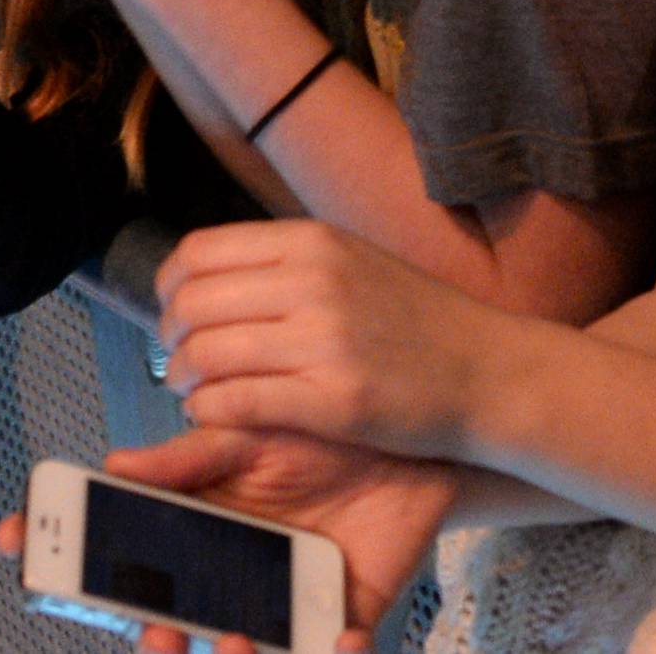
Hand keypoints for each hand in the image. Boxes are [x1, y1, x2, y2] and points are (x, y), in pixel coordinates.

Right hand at [0, 428, 444, 650]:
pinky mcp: (345, 619)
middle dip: (155, 638)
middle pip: (168, 625)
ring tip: (235, 639)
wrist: (411, 436)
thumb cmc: (321, 430)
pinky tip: (342, 637)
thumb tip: (116, 465)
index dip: (67, 561)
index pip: (119, 558)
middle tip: (157, 630)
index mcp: (194, 530)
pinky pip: (330, 652)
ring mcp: (283, 603)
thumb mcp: (254, 433)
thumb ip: (191, 457)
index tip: (22, 544)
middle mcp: (228, 578)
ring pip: (241, 652)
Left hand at [155, 219, 503, 455]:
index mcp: (314, 241)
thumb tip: (205, 280)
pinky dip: (210, 411)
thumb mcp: (353, 262)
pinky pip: (235, 402)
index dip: (168, 287)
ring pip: (205, 354)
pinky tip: (219, 414)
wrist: (487, 371)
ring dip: (184, 380)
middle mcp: (315, 280)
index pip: (199, 252)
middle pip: (192, 303)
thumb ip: (287, 264)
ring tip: (196, 392)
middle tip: (179, 362)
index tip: (172, 312)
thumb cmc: (417, 323)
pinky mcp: (333, 399)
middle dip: (170, 339)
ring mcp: (324, 339)